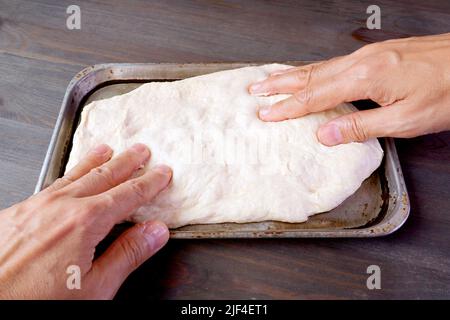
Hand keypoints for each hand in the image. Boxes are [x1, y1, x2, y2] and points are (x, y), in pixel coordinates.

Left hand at [0, 144, 171, 298]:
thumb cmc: (35, 301)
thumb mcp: (95, 288)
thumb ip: (128, 254)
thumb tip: (155, 231)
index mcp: (85, 222)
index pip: (128, 195)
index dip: (149, 183)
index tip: (162, 173)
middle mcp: (60, 206)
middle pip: (103, 176)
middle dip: (126, 162)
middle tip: (141, 151)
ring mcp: (35, 206)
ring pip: (74, 175)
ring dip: (96, 161)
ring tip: (107, 150)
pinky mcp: (16, 212)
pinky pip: (51, 184)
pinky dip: (68, 174)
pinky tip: (69, 178)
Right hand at [249, 33, 449, 145]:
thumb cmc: (448, 90)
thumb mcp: (405, 120)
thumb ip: (361, 126)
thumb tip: (325, 134)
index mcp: (365, 78)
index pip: (315, 96)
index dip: (287, 107)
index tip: (266, 113)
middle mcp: (362, 61)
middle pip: (310, 74)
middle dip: (279, 84)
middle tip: (255, 88)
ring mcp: (369, 54)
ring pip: (320, 65)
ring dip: (292, 75)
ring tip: (271, 79)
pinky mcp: (377, 53)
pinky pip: (334, 62)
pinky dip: (313, 69)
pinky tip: (309, 73)